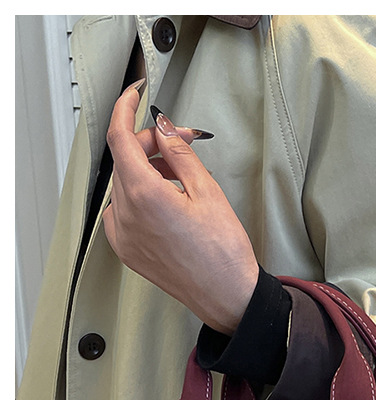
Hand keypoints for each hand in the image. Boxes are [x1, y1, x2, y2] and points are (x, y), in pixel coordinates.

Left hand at [103, 84, 258, 332]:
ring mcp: (123, 236)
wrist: (227, 297)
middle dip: (150, 145)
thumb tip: (163, 129)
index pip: (119, 137)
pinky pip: (123, 211)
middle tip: (182, 143)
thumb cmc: (223, 254)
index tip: (134, 97)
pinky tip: (167, 202)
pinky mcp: (127, 251)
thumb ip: (179, 154)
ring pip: (124, 185)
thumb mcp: (208, 192)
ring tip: (180, 177)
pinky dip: (139, 197)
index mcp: (144, 195)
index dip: (125, 110)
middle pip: (124, 160)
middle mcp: (126, 216)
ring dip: (146, 171)